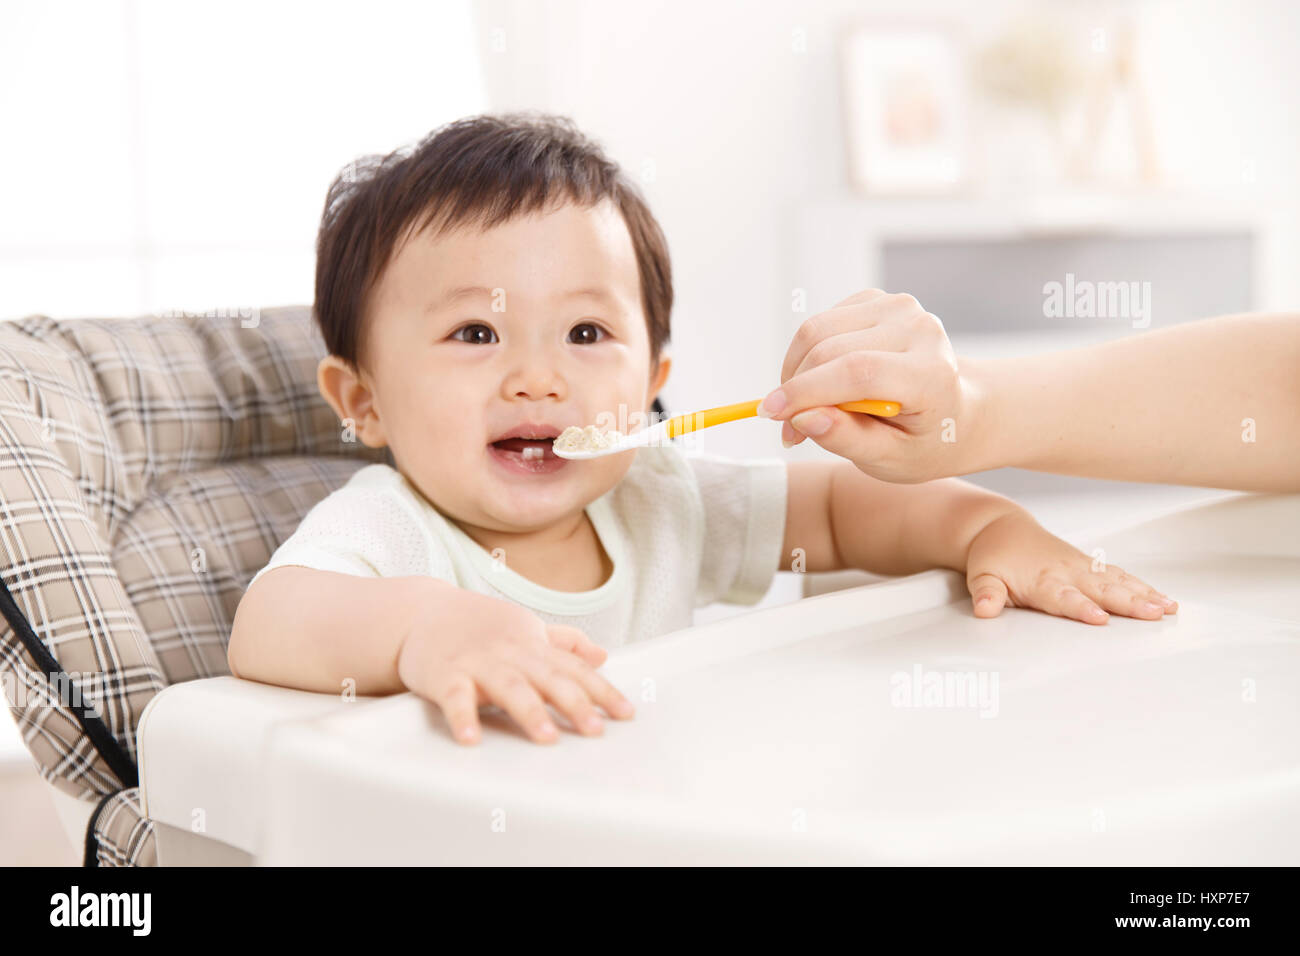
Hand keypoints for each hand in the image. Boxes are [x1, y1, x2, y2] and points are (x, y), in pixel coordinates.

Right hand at [396, 582, 633, 744]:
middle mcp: (510, 653)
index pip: (574, 669)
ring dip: (528, 712)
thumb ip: (563, 644)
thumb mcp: (524, 628)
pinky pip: (454, 697)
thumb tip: (602, 655)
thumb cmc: (477, 626)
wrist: (420, 612)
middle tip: (595, 730)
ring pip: (508, 687)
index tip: (626, 713)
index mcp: (532, 646)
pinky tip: (471, 738)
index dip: (602, 690)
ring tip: (547, 738)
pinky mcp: (444, 675)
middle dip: (574, 703)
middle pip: (548, 678)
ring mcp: (477, 663)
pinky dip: (462, 717)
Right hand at [761, 289, 980, 482]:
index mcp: (932, 373)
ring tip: (803, 408)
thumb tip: (802, 419)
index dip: (807, 391)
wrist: (956, 410)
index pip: (858, 372)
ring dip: (795, 371)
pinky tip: (821, 382)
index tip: (771, 414)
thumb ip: (847, 439)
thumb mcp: (891, 459)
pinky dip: (806, 356)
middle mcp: (920, 330)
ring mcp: (900, 308)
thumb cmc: (923, 441)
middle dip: (794, 389)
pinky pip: (820, 324)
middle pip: (830, 348)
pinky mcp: (878, 300)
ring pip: (817, 330)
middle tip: (787, 428)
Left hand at [965, 511, 1177, 624]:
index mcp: (1041, 580)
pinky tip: (1164, 599)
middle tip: (1155, 614)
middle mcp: (1066, 572)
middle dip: (1129, 603)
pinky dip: (1142, 586)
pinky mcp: (1090, 565)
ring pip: (1117, 581)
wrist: (1001, 528)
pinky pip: (1120, 575)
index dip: (1082, 608)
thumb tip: (983, 609)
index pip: (1064, 598)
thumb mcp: (981, 576)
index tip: (1100, 618)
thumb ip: (986, 594)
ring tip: (1169, 609)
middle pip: (1101, 590)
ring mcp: (1081, 567)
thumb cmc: (993, 556)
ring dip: (1144, 595)